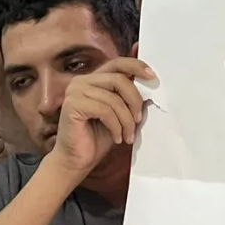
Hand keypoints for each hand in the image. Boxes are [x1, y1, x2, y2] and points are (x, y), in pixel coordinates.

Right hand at [50, 58, 155, 176]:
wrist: (77, 161)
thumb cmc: (97, 138)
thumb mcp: (119, 113)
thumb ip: (127, 96)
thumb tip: (149, 82)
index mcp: (93, 79)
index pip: (117, 63)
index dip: (136, 66)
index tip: (152, 77)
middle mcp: (82, 81)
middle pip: (119, 79)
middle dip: (135, 101)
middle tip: (139, 120)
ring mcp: (75, 92)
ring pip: (114, 99)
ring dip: (126, 120)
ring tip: (128, 136)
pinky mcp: (72, 105)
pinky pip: (105, 111)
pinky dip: (116, 126)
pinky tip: (117, 138)